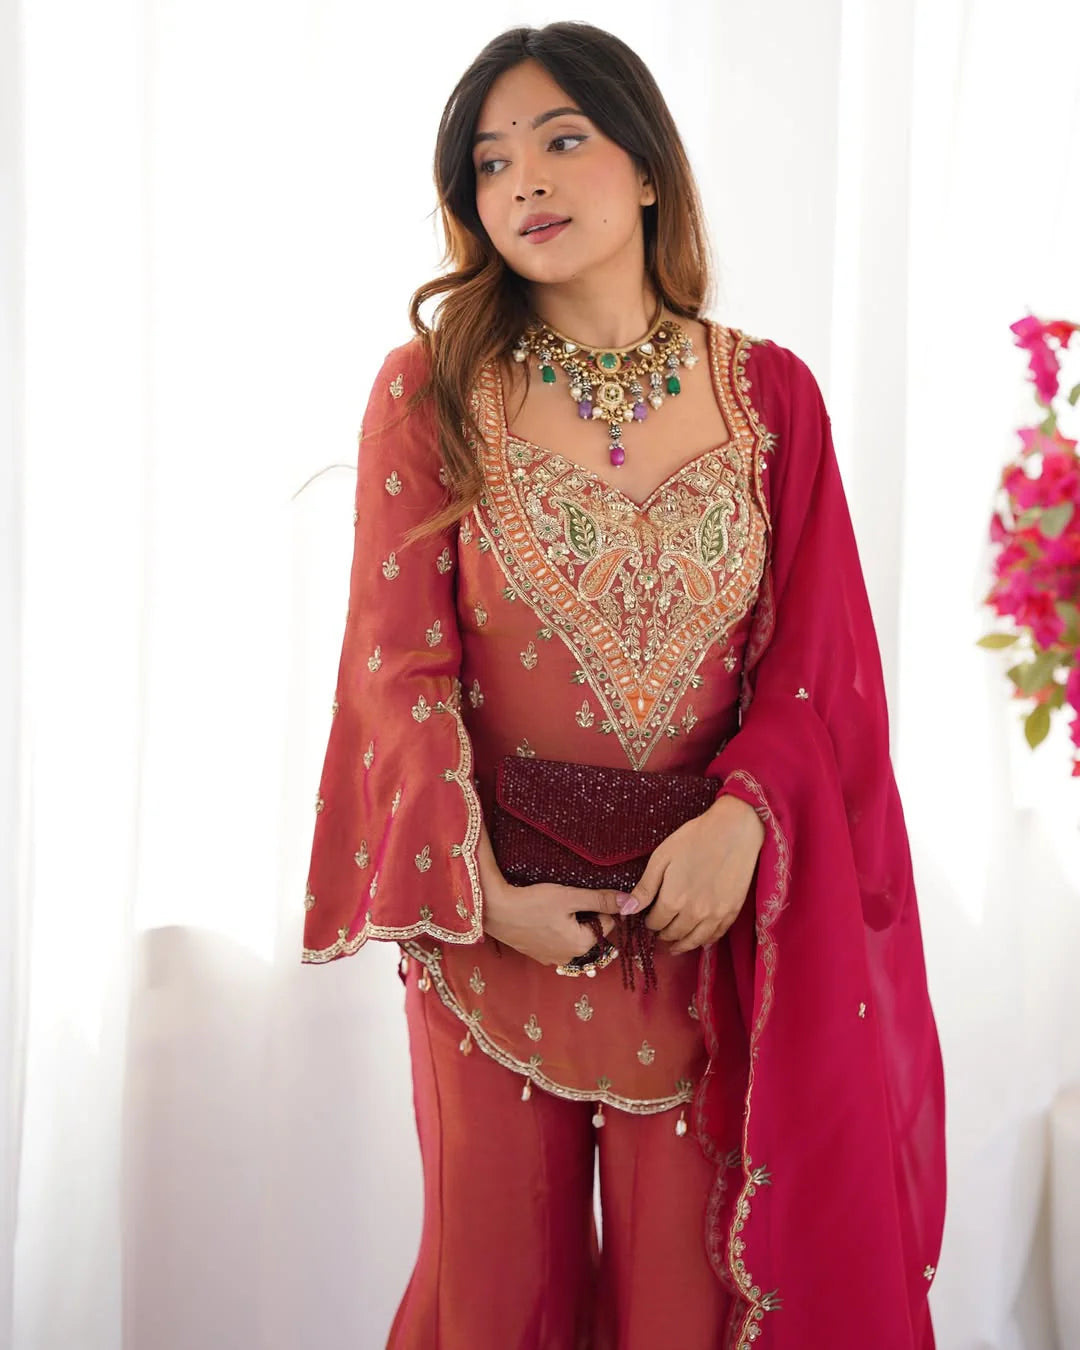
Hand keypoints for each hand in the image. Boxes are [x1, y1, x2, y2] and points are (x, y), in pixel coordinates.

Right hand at [482, 878, 627, 967]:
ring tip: (552, 909)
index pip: (606, 924)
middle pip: (590, 933)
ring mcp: (552, 959)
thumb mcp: (570, 896)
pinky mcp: (537, 955)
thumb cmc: (533, 902)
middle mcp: (569, 958)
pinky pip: (557, 942)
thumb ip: (601, 900)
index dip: (597, 907)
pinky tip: (542, 918)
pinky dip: (555, 931)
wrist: (495, 910)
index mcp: (581, 945)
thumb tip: (631, 902)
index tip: (579, 897)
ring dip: (569, 924)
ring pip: (573, 938)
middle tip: (564, 902)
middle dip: (584, 917)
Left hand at [621, 793, 765, 954]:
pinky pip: (716, 935)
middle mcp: (693, 913)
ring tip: (674, 946)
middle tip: (659, 931)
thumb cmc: (694, 838)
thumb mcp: (662, 858)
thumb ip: (645, 888)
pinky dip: (705, 941)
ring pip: (694, 940)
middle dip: (663, 934)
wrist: (734, 830)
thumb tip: (627, 909)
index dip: (649, 922)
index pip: (655, 923)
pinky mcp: (732, 911)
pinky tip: (699, 939)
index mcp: (673, 900)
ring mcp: (715, 915)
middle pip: (673, 934)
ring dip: (682, 945)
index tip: (648, 918)